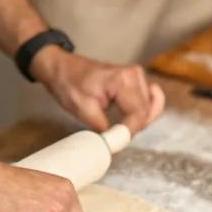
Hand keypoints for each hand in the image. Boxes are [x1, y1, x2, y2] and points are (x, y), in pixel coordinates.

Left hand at [31, 49, 164, 134]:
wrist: (62, 68)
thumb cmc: (69, 83)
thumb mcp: (83, 109)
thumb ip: (103, 129)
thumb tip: (117, 143)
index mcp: (123, 80)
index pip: (138, 114)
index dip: (129, 132)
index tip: (117, 142)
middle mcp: (134, 75)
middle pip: (147, 112)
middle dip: (132, 129)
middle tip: (113, 135)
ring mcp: (136, 76)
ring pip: (149, 109)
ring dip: (137, 123)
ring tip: (117, 128)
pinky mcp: (135, 80)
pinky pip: (145, 102)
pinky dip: (139, 115)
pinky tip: (129, 121)